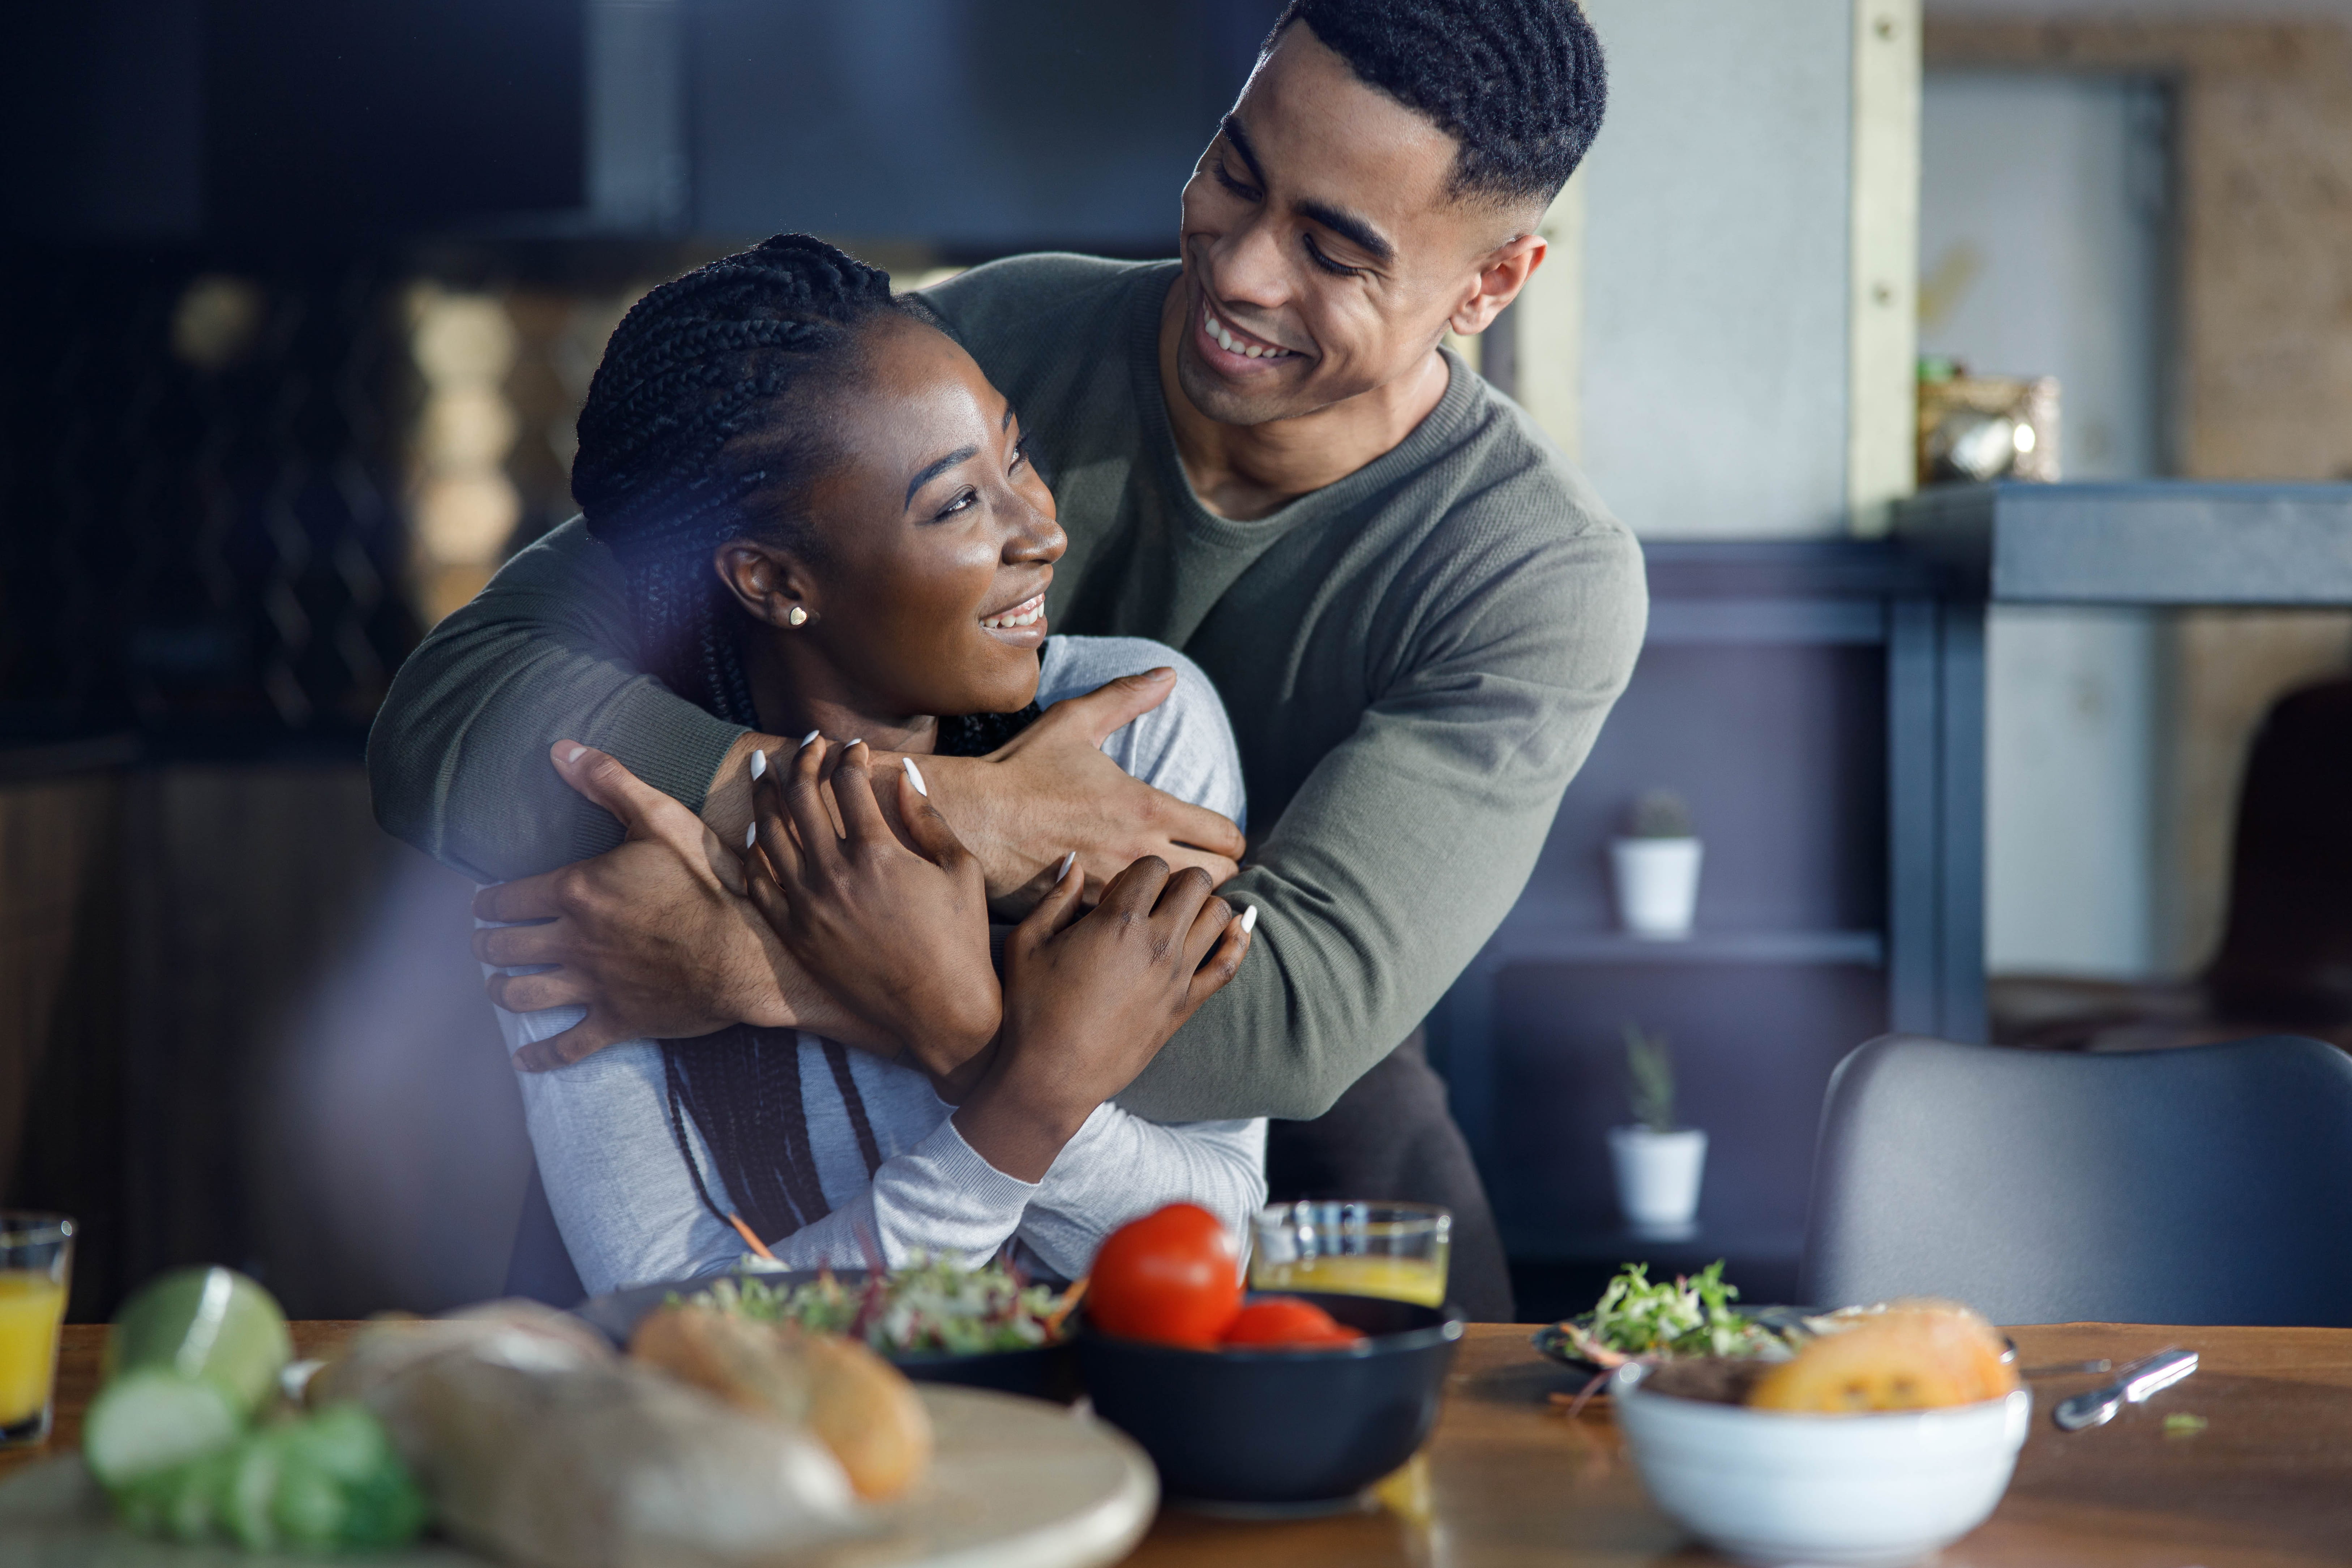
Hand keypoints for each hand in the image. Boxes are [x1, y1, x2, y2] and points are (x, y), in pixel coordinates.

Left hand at [470, 741, 876, 1070]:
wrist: (752, 953)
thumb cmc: (711, 884)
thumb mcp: (664, 820)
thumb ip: (610, 783)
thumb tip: (561, 749)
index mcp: (577, 891)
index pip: (507, 898)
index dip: (487, 901)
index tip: (482, 903)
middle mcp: (574, 940)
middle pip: (505, 948)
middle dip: (486, 944)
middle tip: (484, 942)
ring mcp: (594, 985)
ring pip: (523, 995)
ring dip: (502, 990)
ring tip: (497, 985)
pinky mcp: (618, 1021)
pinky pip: (567, 1047)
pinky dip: (541, 1056)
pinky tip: (524, 1058)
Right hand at [696, 670, 1246, 917]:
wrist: (968, 820)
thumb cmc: (1020, 772)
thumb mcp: (1075, 723)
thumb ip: (1126, 698)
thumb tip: (1167, 675)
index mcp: (1148, 808)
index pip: (1227, 838)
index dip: (1231, 839)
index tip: (1219, 839)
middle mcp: (1139, 854)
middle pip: (1217, 883)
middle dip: (1216, 876)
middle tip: (1199, 869)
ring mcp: (1114, 892)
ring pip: (1181, 915)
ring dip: (1183, 906)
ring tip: (1171, 897)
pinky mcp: (1087, 917)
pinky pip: (1135, 932)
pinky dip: (1143, 928)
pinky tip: (1135, 920)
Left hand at [742, 736, 999, 1079]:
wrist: (940, 1012)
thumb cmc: (962, 940)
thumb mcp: (960, 871)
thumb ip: (928, 819)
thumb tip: (905, 773)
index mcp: (879, 853)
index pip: (847, 781)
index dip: (850, 755)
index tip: (855, 748)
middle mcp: (834, 875)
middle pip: (801, 795)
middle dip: (804, 759)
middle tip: (809, 744)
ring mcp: (808, 906)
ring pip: (769, 833)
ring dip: (767, 794)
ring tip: (769, 771)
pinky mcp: (794, 934)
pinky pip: (759, 882)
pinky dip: (754, 850)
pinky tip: (758, 831)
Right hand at [950, 854, 1254, 1180]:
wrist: (1052, 1076)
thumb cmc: (1032, 1009)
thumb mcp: (1027, 943)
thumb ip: (1055, 897)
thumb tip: (1074, 863)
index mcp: (1117, 922)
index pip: (1153, 866)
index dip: (1139, 870)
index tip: (1122, 890)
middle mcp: (1156, 943)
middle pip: (1196, 882)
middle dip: (1178, 879)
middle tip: (1155, 898)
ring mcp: (1177, 976)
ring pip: (1219, 915)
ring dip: (1205, 905)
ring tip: (1183, 914)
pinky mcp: (1186, 1006)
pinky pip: (1229, 965)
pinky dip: (1237, 941)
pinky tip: (1235, 930)